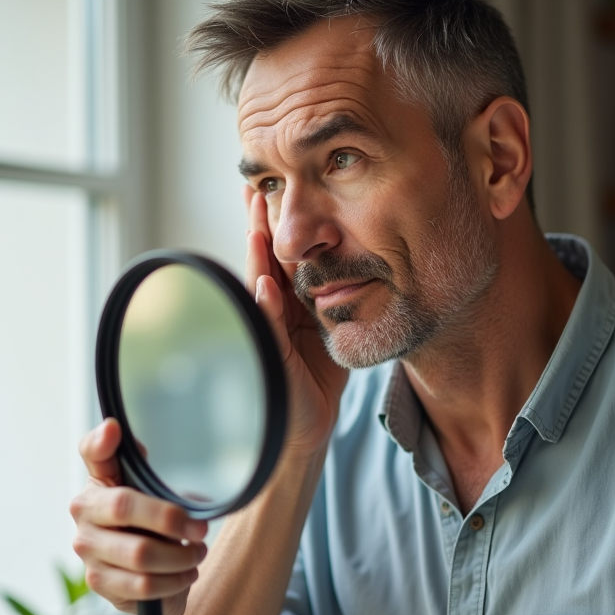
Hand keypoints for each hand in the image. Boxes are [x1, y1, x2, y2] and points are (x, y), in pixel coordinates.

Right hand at [69, 418, 207, 614]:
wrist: (143, 574)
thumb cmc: (145, 523)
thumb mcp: (147, 490)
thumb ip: (136, 463)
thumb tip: (114, 429)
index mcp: (97, 483)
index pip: (92, 454)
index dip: (101, 442)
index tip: (114, 428)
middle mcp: (83, 514)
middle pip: (125, 507)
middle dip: (171, 519)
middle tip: (200, 530)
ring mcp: (87, 550)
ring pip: (140, 554)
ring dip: (180, 557)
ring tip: (196, 554)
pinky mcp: (99, 583)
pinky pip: (144, 585)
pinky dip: (175, 581)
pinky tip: (186, 574)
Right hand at [245, 187, 349, 457]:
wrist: (309, 424)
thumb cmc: (318, 378)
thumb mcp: (330, 328)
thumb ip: (332, 298)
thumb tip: (361, 261)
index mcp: (289, 300)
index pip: (280, 253)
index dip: (274, 223)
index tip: (270, 190)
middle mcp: (273, 310)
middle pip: (264, 260)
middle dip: (258, 227)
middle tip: (254, 191)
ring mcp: (268, 331)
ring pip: (260, 287)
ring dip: (256, 259)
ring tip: (256, 229)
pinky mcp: (272, 355)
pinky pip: (269, 327)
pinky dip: (266, 306)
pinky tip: (265, 286)